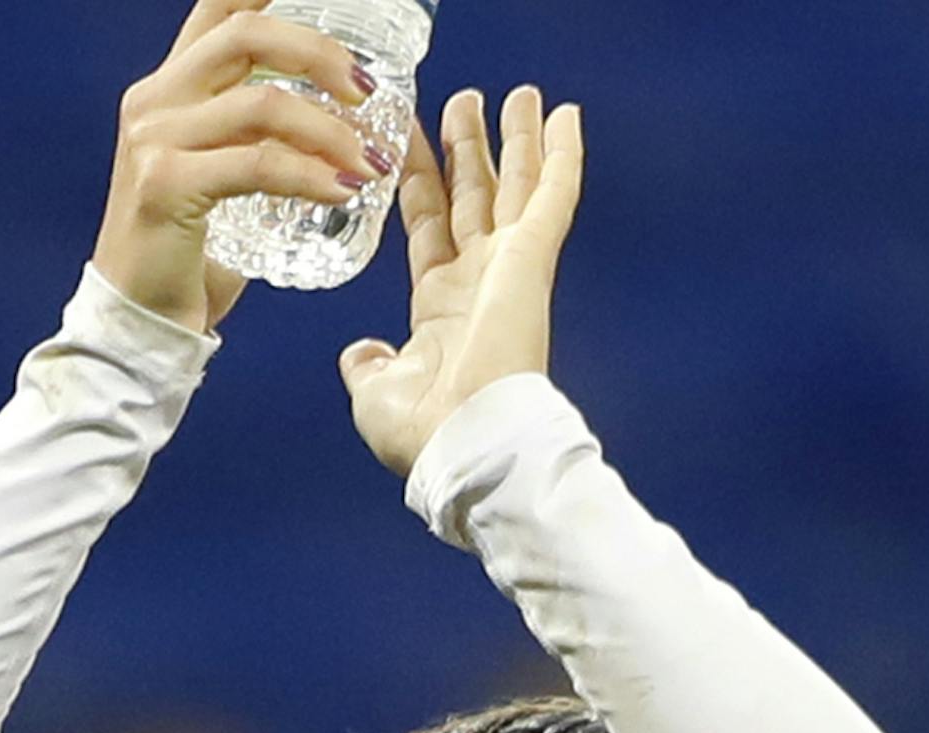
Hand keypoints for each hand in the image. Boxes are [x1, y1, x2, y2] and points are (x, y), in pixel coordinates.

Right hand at [93, 0, 385, 335]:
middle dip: (319, 52)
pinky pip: (256, 165)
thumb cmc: (187, 260)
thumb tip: (339, 126)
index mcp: (168, 86)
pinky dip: (309, 176)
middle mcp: (155, 98)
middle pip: (247, 34)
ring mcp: (155, 138)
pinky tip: (343, 191)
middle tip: (368, 93)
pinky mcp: (165, 185)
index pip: (220, 8)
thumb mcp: (220, 178)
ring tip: (369, 164)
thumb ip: (256, 141)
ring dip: (330, 132)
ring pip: (262, 104)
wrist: (138, 324)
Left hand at [339, 87, 584, 479]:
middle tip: (464, 101)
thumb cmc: (422, 434)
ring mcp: (508, 270)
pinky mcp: (532, 261)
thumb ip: (368, 365)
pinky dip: (562, 154)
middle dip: (467, 149)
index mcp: (440, 311)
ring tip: (519, 93)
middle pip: (473, 198)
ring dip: (516, 138)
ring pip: (514, 187)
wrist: (465, 443)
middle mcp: (477, 284)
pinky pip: (553, 196)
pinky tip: (566, 115)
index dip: (418, 181)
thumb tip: (361, 353)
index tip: (404, 140)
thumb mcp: (375, 394)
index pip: (428, 227)